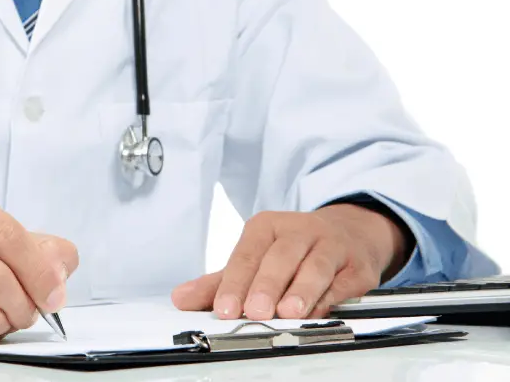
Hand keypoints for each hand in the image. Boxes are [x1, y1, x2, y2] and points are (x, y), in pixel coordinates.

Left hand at [172, 204, 410, 319]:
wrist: (349, 234)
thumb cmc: (292, 251)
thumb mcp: (253, 259)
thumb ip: (218, 282)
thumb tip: (181, 298)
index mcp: (266, 226)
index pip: (247, 255)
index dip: (235, 282)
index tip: (224, 308)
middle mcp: (299, 230)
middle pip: (281, 257)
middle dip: (267, 285)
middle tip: (255, 311)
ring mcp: (331, 245)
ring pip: (316, 266)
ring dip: (302, 290)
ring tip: (288, 312)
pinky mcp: (357, 266)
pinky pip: (344, 282)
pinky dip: (331, 298)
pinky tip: (319, 311)